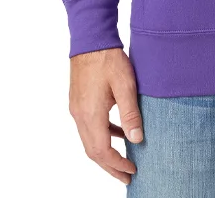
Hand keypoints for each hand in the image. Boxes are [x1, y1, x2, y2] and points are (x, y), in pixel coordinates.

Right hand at [68, 47, 142, 184]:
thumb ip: (130, 113)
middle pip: (93, 151)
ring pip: (89, 140)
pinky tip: (117, 132)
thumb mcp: (125, 85)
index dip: (117, 165)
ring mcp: (77, 109)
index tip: (131, 171)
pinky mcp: (79, 101)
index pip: (102, 151)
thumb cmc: (108, 58)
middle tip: (126, 176)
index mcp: (91, 115)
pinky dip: (103, 135)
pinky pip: (89, 127)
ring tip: (123, 160)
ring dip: (105, 153)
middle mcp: (80, 116)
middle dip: (110, 166)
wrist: (90, 38)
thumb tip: (137, 139)